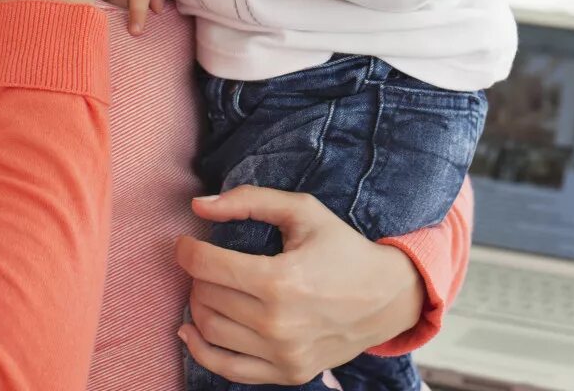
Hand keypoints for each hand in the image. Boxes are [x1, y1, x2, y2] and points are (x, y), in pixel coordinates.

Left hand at [175, 187, 424, 385]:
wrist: (387, 297)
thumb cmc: (343, 249)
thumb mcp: (304, 211)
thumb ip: (250, 201)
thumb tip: (198, 206)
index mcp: (280, 280)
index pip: (207, 266)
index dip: (187, 250)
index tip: (186, 242)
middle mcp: (278, 323)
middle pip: (206, 297)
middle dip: (197, 275)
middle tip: (206, 262)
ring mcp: (282, 354)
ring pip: (210, 331)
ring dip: (198, 305)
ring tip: (207, 288)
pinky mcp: (287, 373)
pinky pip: (225, 367)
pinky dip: (200, 349)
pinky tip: (191, 329)